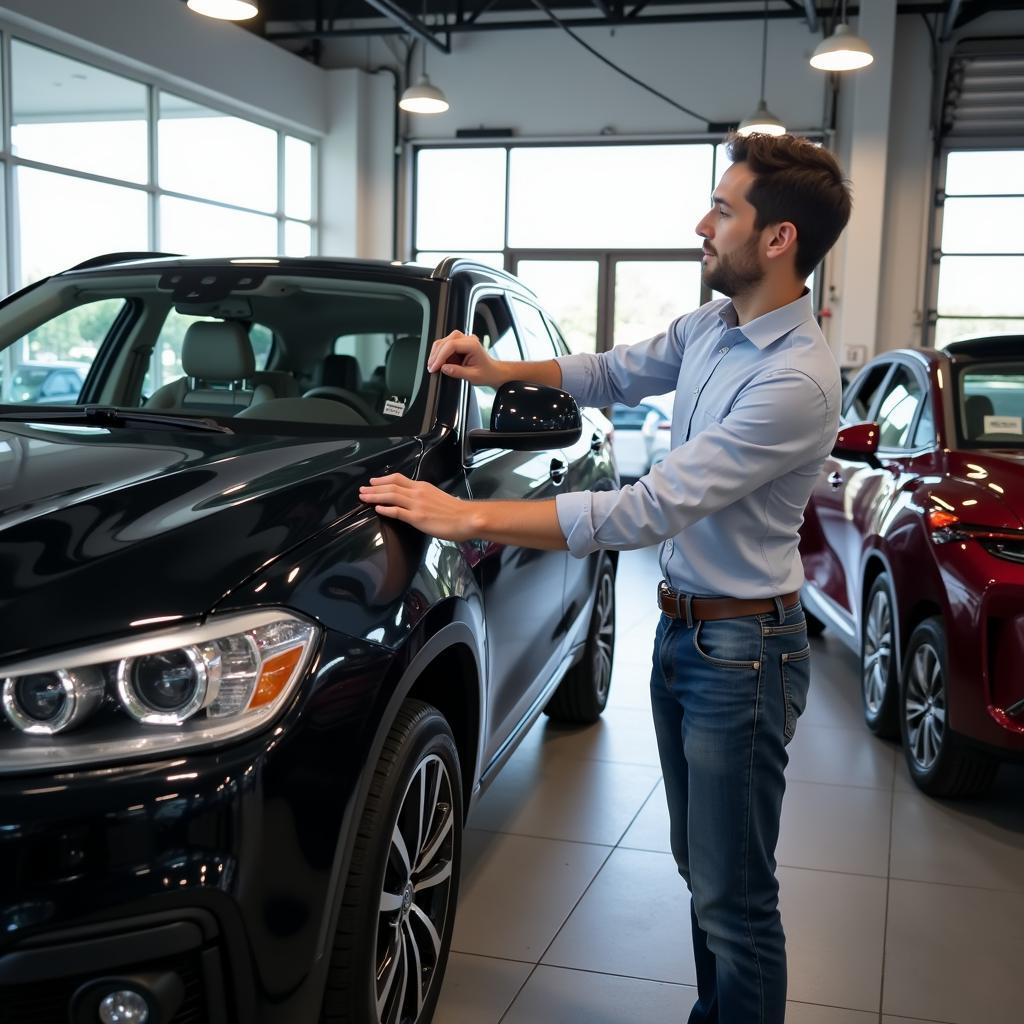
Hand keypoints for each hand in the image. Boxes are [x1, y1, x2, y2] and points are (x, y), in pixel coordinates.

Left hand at [359, 474, 478, 541]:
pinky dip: (386, 509)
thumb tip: (414, 500)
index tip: (373, 482)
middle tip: (362, 490)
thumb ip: (424, 496)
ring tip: (364, 498)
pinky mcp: (417, 517)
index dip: (383, 479)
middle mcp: (417, 492)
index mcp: (422, 486)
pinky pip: (397, 512)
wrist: (466, 517)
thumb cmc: (455, 510)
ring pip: (391, 496)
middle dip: (374, 488)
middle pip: (391, 486)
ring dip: (375, 496)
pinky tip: (377, 509)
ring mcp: (416, 505)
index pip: (398, 479)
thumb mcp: (437, 497)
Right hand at [426, 331, 504, 387]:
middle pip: (445, 341)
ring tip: (433, 366)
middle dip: (436, 355)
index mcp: (473, 345)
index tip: (434, 367)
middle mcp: (468, 339)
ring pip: (443, 342)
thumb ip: (458, 372)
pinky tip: (438, 363)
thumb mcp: (473, 376)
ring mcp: (463, 340)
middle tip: (431, 368)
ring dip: (436, 353)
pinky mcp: (459, 343)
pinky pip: (445, 345)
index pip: (451, 345)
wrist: (493, 372)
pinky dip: (440, 354)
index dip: (440, 356)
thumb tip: (444, 368)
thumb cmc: (487, 373)